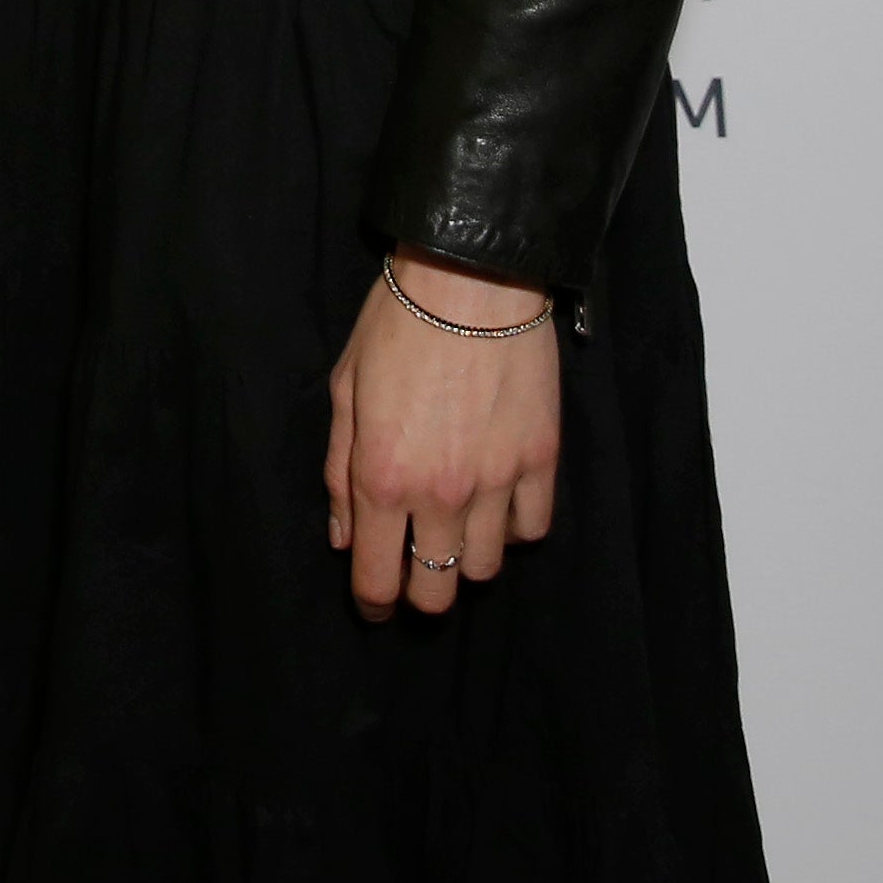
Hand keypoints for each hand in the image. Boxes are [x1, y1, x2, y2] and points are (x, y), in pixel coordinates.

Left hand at [326, 249, 559, 620]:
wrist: (471, 279)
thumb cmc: (397, 325)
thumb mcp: (346, 390)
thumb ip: (340, 472)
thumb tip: (344, 536)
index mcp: (384, 478)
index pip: (379, 580)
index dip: (373, 603)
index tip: (374, 603)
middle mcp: (442, 493)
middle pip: (438, 590)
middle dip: (420, 590)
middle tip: (414, 566)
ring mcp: (497, 482)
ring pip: (487, 568)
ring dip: (466, 556)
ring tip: (455, 525)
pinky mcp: (542, 462)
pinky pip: (532, 529)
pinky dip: (513, 526)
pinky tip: (496, 500)